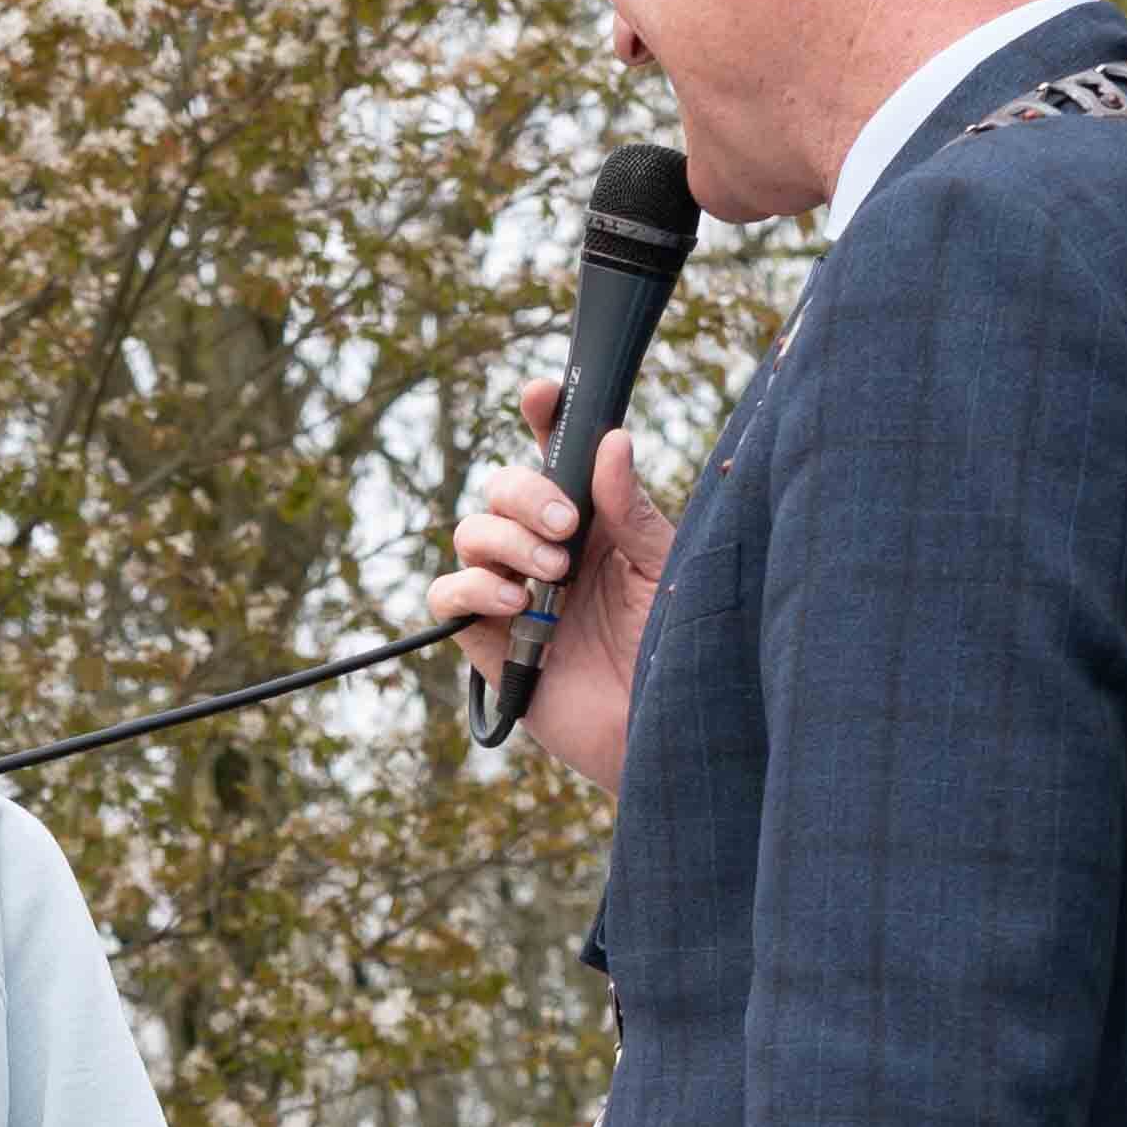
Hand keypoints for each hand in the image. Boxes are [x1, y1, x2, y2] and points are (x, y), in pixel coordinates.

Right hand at [431, 379, 669, 792]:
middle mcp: (548, 550)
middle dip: (525, 494)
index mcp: (597, 522)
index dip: (544, 417)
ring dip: (506, 542)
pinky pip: (448, 594)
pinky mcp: (485, 640)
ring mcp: (511, 592)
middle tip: (567, 528)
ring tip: (553, 576)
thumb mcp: (666, 570)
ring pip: (471, 533)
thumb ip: (634, 512)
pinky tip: (516, 604)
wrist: (663, 732)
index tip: (540, 394)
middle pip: (502, 487)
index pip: (558, 455)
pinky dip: (474, 587)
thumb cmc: (678, 650)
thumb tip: (610, 440)